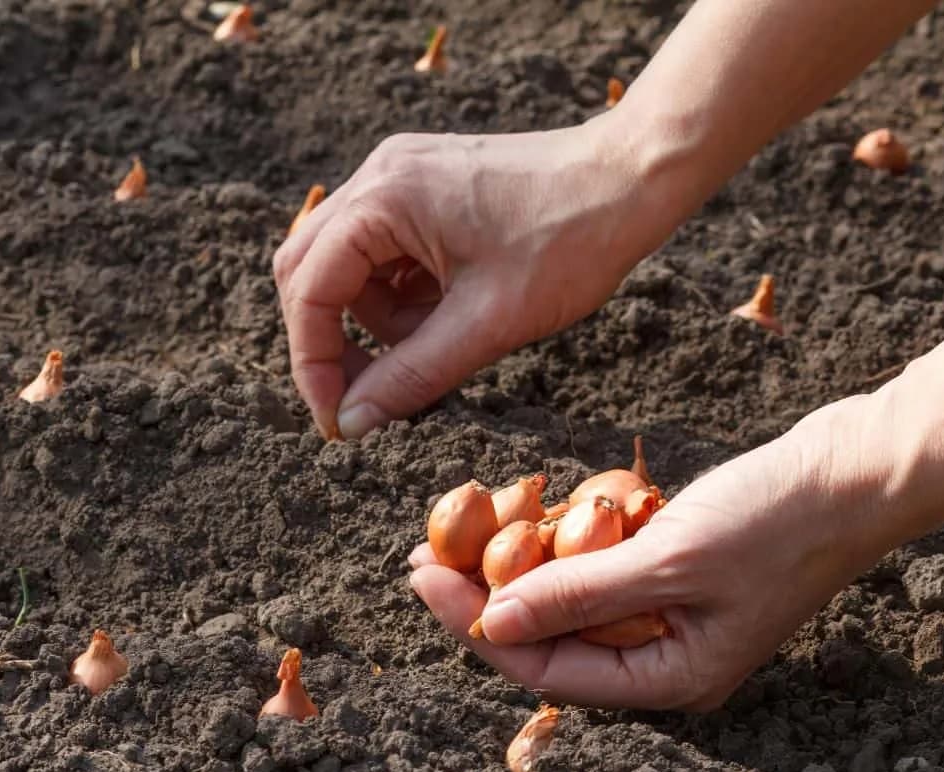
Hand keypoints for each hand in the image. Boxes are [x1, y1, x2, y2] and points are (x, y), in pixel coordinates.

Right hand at [271, 116, 676, 438]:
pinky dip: (405, 295)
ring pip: (349, 267)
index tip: (338, 420)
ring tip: (442, 339)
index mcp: (384, 198)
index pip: (310, 290)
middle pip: (311, 272)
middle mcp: (380, 176)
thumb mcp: (487, 323)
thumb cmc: (571, 240)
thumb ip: (411, 375)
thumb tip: (351, 424)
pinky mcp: (426, 189)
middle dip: (333, 340)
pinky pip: (386, 253)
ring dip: (378, 320)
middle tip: (366, 398)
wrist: (633, 179)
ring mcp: (402, 177)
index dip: (314, 363)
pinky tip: (451, 311)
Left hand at [409, 396, 903, 708]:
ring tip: (469, 521)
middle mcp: (665, 655)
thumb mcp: (670, 561)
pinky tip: (535, 508)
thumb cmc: (779, 521)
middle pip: (551, 635)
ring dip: (522, 560)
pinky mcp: (677, 566)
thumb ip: (577, 594)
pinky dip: (569, 538)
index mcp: (669, 678)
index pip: (545, 668)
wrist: (858, 468)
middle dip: (486, 593)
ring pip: (572, 596)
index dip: (475, 625)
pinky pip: (603, 563)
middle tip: (426, 548)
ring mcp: (672, 609)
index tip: (421, 575)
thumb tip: (489, 623)